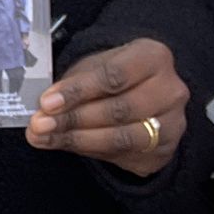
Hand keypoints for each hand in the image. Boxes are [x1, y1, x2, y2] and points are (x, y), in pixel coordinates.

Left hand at [25, 37, 187, 177]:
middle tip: (40, 125)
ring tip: (46, 138)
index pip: (114, 76)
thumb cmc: (114, 75)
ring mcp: (173, 124)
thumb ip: (74, 84)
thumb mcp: (96, 67)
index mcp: (153, 57)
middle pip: (119, 110)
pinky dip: (89, 152)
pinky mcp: (164, 152)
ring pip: (122, 138)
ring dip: (78, 140)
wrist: (144, 93)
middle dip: (73, 119)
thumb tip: (43, 108)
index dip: (78, 91)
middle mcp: (171, 91)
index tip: (47, 103)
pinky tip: (65, 145)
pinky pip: (124, 156)